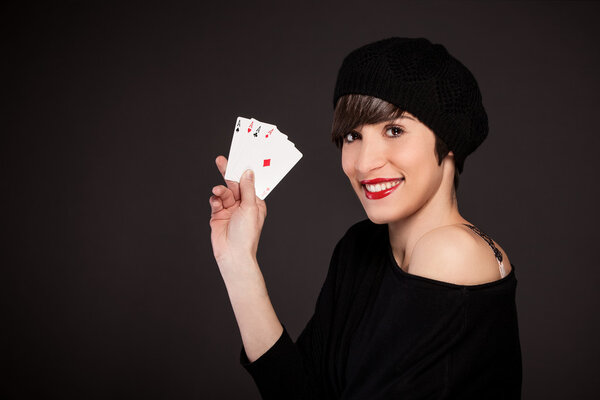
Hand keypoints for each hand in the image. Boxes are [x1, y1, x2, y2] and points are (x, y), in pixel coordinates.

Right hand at [209, 155, 266, 270]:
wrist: (233, 254)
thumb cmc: (246, 234)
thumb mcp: (250, 207)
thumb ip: (248, 188)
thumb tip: (248, 172)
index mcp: (255, 203)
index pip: (248, 183)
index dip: (243, 171)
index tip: (239, 158)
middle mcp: (243, 205)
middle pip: (234, 185)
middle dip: (228, 173)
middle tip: (221, 160)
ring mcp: (230, 210)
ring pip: (223, 193)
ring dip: (220, 191)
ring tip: (217, 192)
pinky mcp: (218, 215)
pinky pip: (215, 202)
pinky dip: (215, 200)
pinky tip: (216, 203)